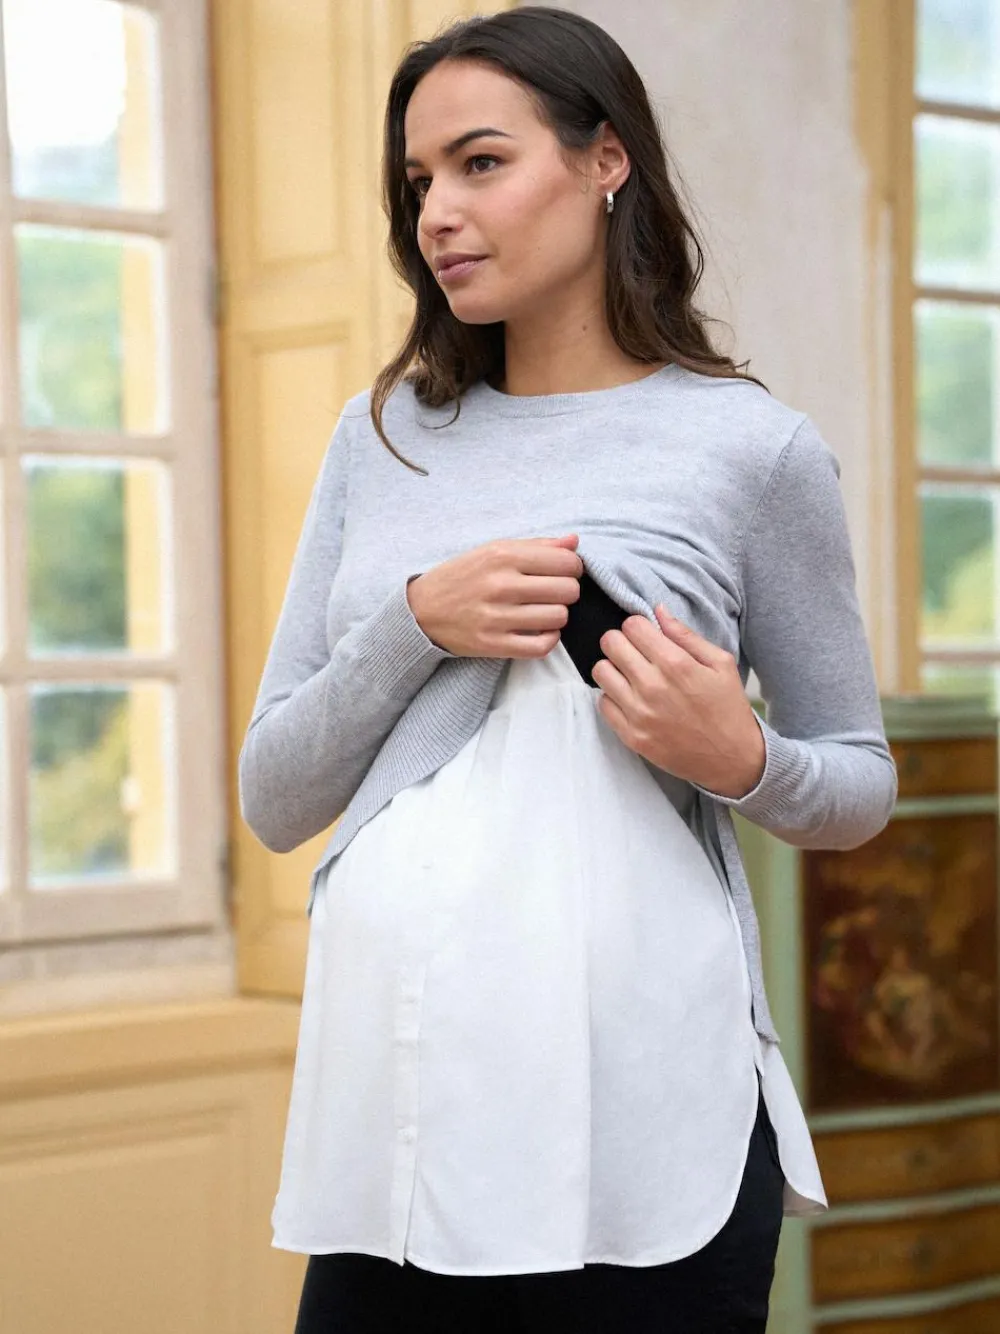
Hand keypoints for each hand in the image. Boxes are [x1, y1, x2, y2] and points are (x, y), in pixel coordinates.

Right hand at [406, 535, 582, 658]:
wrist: (421, 610)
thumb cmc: (462, 577)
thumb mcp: (493, 550)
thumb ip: (536, 545)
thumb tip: (574, 542)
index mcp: (502, 556)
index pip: (566, 562)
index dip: (573, 567)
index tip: (564, 572)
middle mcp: (501, 585)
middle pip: (568, 590)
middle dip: (568, 591)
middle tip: (554, 592)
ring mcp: (497, 617)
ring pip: (559, 618)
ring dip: (558, 615)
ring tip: (544, 610)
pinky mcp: (493, 644)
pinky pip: (542, 646)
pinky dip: (549, 639)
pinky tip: (541, 630)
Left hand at [592, 605, 765, 798]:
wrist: (732, 759)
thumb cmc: (728, 708)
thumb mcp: (721, 663)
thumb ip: (686, 635)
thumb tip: (658, 610)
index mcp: (676, 664)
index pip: (631, 626)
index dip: (638, 626)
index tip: (645, 635)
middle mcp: (652, 686)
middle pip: (610, 643)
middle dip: (621, 641)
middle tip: (635, 652)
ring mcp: (639, 713)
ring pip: (600, 671)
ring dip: (613, 668)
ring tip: (630, 675)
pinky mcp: (631, 736)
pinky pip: (602, 703)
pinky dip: (613, 696)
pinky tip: (631, 698)